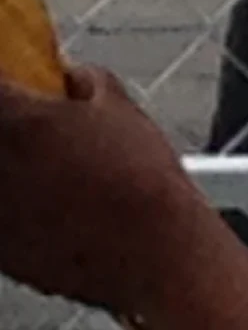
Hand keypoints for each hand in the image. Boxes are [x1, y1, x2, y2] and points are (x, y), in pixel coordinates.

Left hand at [0, 65, 200, 313]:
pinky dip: (15, 206)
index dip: (8, 87)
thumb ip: (85, 83)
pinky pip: (1, 213)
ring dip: (13, 168)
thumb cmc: (141, 178)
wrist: (150, 251)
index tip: (16, 84)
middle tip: (34, 129)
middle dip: (11, 129)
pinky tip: (48, 206)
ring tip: (48, 169)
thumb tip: (70, 79)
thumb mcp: (122, 108)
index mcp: (17, 121)